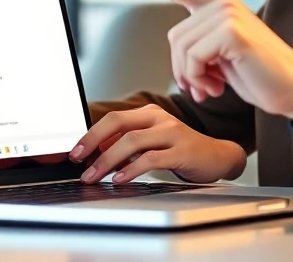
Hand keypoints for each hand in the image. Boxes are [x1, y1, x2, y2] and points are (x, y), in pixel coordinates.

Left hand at [70, 104, 245, 183]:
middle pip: (118, 124)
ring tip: (93, 176)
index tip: (74, 152)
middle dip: (93, 143)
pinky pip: (151, 158)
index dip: (91, 135)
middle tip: (79, 163)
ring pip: (132, 141)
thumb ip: (128, 144)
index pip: (113, 118)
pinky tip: (120, 179)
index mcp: (149, 114)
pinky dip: (132, 169)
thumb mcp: (153, 142)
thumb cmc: (182, 150)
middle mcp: (159, 118)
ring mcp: (172, 132)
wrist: (218, 157)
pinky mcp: (182, 150)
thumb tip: (96, 154)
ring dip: (107, 160)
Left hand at [108, 0, 292, 121]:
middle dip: (184, 69)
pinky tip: (220, 85)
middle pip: (174, 38)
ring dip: (192, 77)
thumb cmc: (258, 76)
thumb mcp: (221, 57)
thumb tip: (179, 58)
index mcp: (217, 4)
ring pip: (181, 50)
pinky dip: (201, 78)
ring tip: (214, 86)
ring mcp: (227, 13)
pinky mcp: (232, 31)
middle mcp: (222, 2)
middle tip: (206, 86)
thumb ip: (198, 46)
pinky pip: (194, 59)